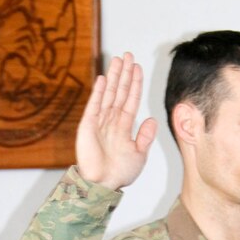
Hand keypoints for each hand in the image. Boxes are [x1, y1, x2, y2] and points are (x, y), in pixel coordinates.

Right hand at [75, 52, 157, 190]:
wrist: (102, 184)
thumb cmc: (120, 173)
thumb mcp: (139, 154)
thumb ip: (145, 137)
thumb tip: (151, 119)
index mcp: (124, 126)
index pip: (131, 99)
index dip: (135, 83)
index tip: (138, 67)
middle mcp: (112, 120)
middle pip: (120, 92)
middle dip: (124, 74)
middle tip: (128, 54)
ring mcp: (100, 121)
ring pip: (108, 94)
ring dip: (113, 77)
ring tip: (117, 59)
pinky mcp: (88, 126)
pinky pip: (94, 105)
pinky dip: (99, 92)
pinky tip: (104, 79)